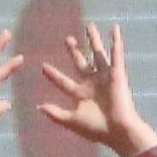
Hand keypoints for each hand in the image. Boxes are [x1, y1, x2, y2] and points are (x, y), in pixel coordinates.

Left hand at [31, 20, 156, 156]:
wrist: (118, 130)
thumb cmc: (96, 128)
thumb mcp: (72, 121)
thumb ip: (56, 113)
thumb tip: (39, 106)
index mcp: (81, 95)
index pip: (63, 81)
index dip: (53, 74)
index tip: (43, 66)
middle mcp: (93, 84)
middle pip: (81, 63)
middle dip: (75, 51)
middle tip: (68, 39)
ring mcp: (105, 77)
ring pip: (98, 54)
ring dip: (94, 40)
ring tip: (89, 26)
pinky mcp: (118, 73)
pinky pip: (116, 54)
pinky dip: (116, 41)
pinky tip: (114, 29)